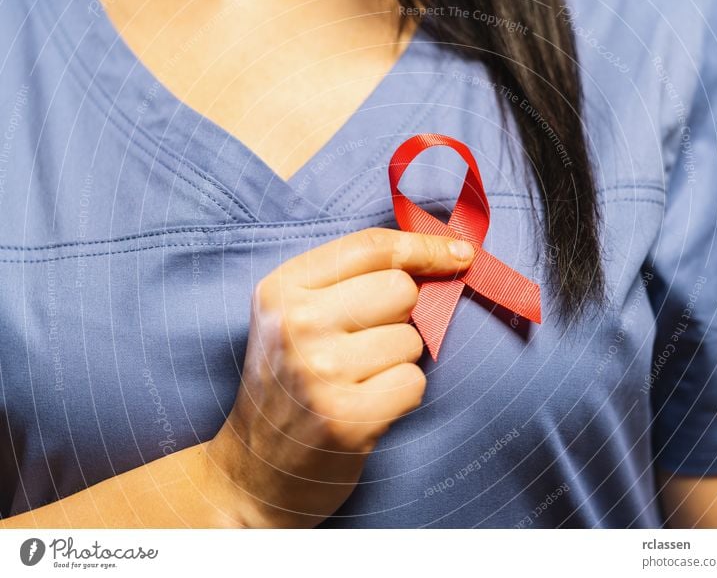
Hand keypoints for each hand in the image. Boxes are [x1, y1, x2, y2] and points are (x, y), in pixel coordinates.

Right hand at [204, 228, 474, 526]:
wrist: (255, 470)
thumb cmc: (289, 384)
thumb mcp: (294, 317)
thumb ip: (352, 280)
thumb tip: (445, 254)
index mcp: (282, 290)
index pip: (370, 248)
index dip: (423, 248)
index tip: (459, 253)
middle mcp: (297, 324)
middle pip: (401, 289)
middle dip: (401, 316)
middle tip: (366, 344)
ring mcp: (321, 372)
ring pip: (411, 340)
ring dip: (398, 362)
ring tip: (358, 382)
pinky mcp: (347, 418)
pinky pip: (414, 383)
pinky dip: (400, 396)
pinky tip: (367, 408)